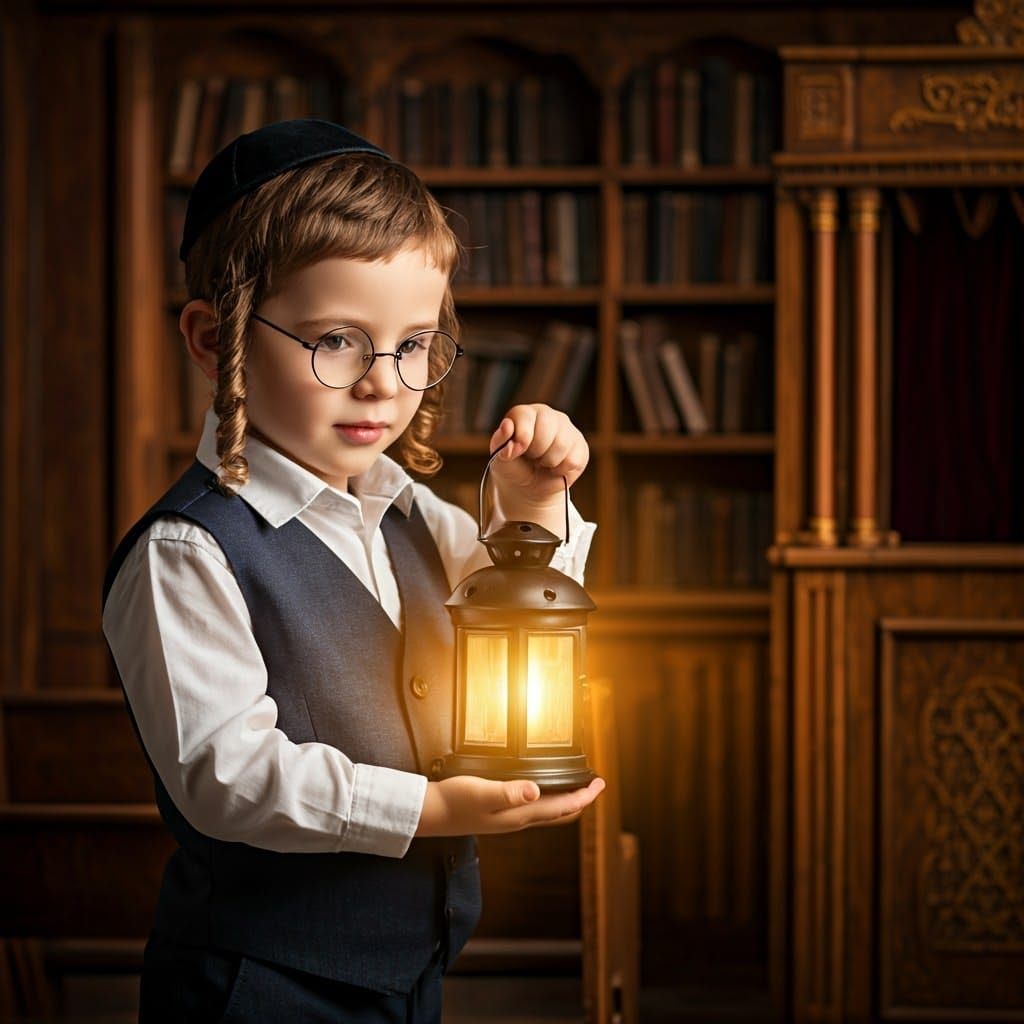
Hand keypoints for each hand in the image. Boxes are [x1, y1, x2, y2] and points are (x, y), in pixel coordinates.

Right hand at [414, 775, 604, 836]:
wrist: (430, 814)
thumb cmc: (454, 802)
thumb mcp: (481, 791)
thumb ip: (508, 791)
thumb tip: (536, 791)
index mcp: (519, 815)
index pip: (562, 808)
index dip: (584, 797)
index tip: (600, 783)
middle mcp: (518, 820)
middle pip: (560, 814)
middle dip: (581, 800)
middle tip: (595, 784)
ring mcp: (508, 819)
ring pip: (548, 813)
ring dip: (566, 800)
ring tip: (576, 786)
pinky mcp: (499, 814)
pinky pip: (533, 809)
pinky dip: (547, 799)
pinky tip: (541, 789)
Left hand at [487, 405, 588, 528]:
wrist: (529, 488)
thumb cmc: (513, 467)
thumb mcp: (500, 458)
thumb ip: (500, 442)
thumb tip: (507, 426)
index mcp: (525, 414)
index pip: (526, 417)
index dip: (522, 438)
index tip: (517, 451)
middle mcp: (547, 415)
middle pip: (547, 429)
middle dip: (536, 451)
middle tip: (532, 458)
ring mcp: (566, 429)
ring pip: (562, 444)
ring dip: (548, 462)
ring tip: (542, 463)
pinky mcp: (580, 445)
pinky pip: (573, 459)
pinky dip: (561, 470)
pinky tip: (555, 468)